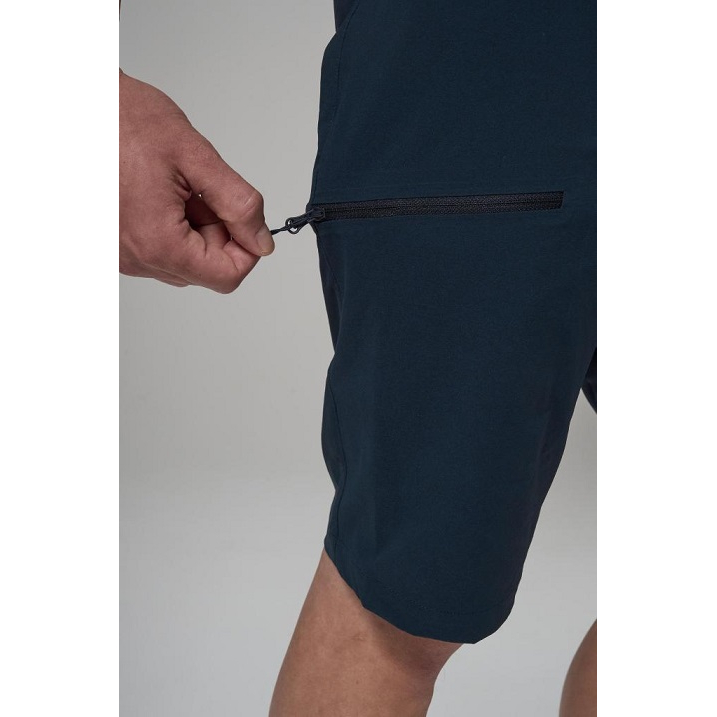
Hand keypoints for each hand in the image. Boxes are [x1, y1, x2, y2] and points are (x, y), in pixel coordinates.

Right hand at [119, 71, 273, 291]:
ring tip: (176, 186)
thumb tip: (262, 240)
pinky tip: (161, 192)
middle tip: (202, 189)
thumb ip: (238, 204)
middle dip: (219, 232)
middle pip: (206, 269)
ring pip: (185, 260)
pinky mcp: (116, 246)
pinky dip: (173, 225)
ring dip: (195, 227)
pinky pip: (161, 249)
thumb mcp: (196, 158)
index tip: (245, 217)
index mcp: (157, 243)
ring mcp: (122, 255)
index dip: (247, 249)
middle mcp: (136, 259)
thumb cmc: (124, 120)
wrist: (78, 106)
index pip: (226, 277)